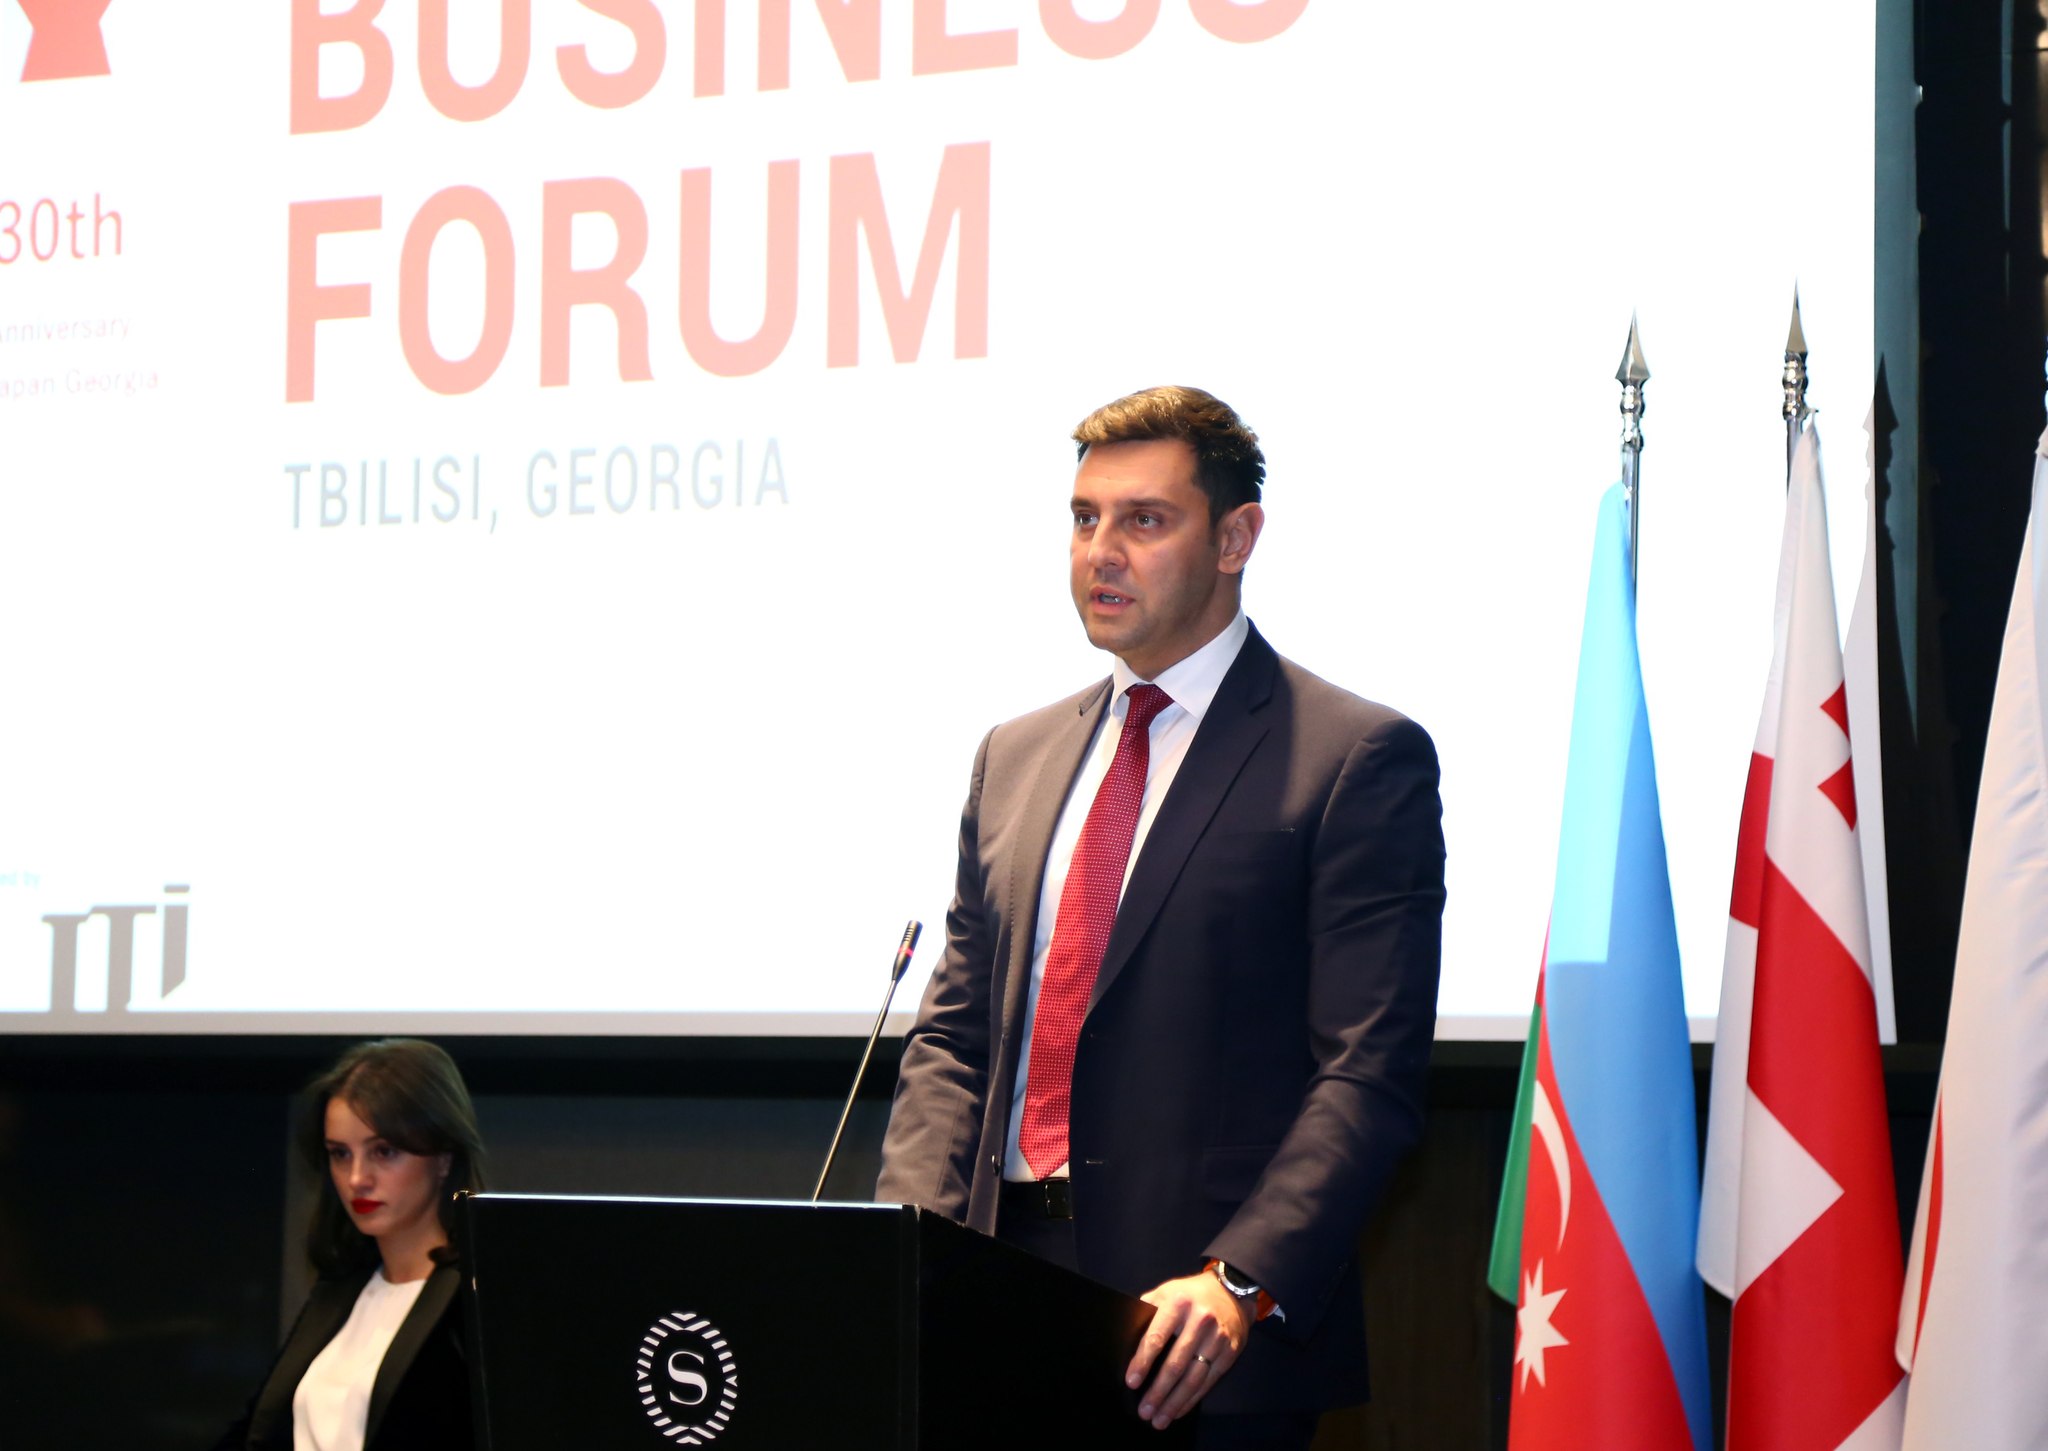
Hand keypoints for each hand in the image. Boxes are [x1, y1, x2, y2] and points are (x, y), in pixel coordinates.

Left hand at [1124, 1269, 1252, 1429]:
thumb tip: (1126, 1337)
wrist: (1232, 1291)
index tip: (1132, 1382)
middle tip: (1144, 1411)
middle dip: (1158, 1391)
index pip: (1157, 1338)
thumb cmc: (1190, 1295)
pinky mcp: (1230, 1352)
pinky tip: (1179, 1410)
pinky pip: (1208, 1382)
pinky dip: (1192, 1399)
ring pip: (1193, 1378)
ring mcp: (1217, 1338)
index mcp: (1178, 1304)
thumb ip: (1148, 1310)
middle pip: (1175, 1364)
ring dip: (1174, 1402)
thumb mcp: (1166, 1292)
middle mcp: (1200, 1321)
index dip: (1143, 1362)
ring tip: (1159, 1419)